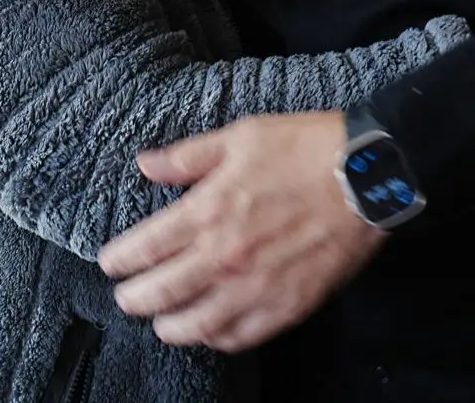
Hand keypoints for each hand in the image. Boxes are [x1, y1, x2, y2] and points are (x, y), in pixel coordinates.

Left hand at [98, 111, 380, 352]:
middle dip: (135, 299)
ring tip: (161, 322)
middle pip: (163, 292)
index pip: (147, 247)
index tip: (108, 263)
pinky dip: (217, 339)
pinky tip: (210, 332)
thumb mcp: (239, 136)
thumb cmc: (303, 148)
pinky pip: (241, 336)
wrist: (366, 175)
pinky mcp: (287, 306)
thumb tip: (144, 164)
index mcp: (209, 210)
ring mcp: (256, 287)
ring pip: (197, 325)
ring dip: (170, 327)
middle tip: (125, 298)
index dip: (120, 259)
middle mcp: (225, 256)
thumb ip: (187, 156)